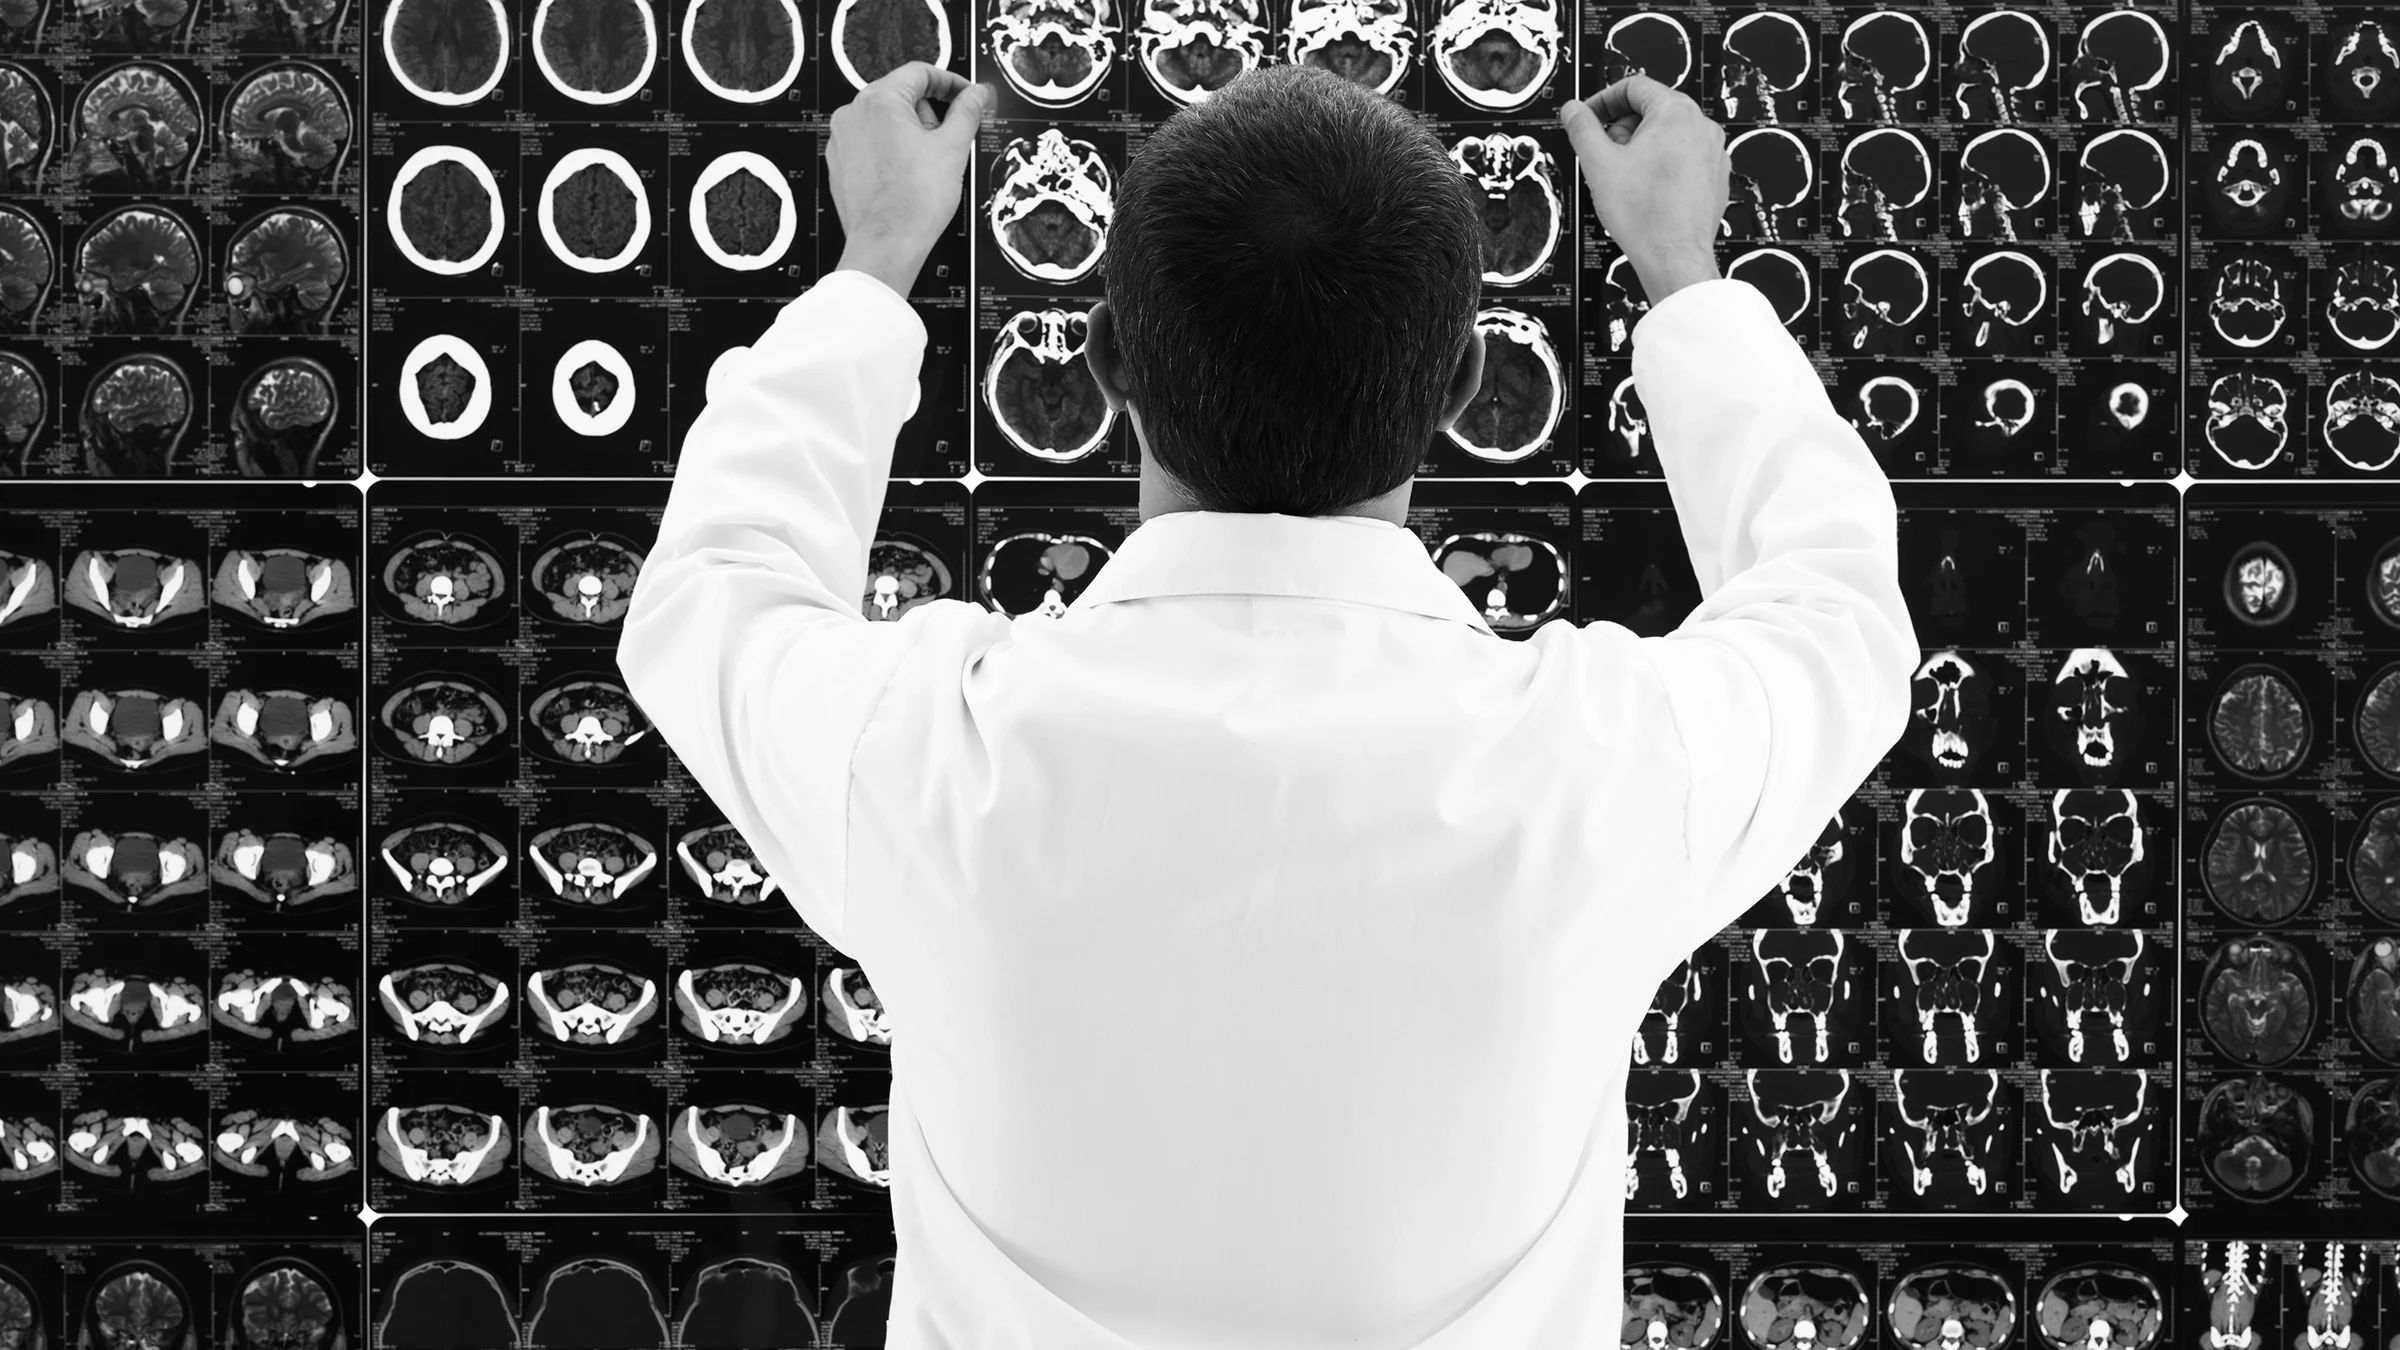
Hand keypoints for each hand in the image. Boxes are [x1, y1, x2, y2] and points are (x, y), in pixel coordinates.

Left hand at [826, 61, 990, 295]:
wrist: (885, 246)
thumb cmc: (913, 203)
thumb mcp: (953, 148)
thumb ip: (967, 112)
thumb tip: (976, 94)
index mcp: (879, 101)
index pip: (920, 73)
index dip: (950, 82)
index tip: (967, 97)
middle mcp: (853, 114)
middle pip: (902, 97)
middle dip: (930, 116)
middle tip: (948, 143)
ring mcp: (842, 140)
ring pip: (886, 123)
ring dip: (911, 136)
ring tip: (927, 168)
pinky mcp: (840, 164)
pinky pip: (871, 145)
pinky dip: (892, 154)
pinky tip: (908, 178)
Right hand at [1558, 75, 1728, 303]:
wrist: (1675, 258)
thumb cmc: (1645, 215)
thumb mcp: (1598, 164)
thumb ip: (1582, 128)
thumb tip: (1574, 110)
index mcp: (1675, 113)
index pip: (1635, 86)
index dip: (1604, 99)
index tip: (1590, 117)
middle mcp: (1701, 127)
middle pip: (1653, 110)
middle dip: (1623, 127)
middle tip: (1604, 152)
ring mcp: (1713, 152)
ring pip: (1670, 135)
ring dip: (1642, 147)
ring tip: (1625, 177)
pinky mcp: (1715, 177)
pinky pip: (1685, 159)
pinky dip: (1663, 166)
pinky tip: (1646, 191)